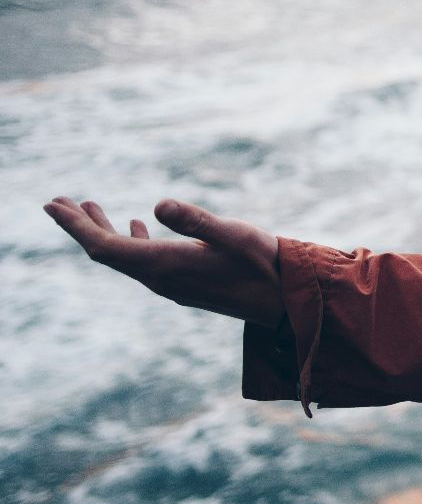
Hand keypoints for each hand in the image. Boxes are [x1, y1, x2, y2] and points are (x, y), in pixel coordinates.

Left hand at [41, 197, 282, 324]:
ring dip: (103, 232)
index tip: (52, 204)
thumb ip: (197, 220)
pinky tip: (136, 226)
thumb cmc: (266, 264)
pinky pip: (143, 262)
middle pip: (107, 253)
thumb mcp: (235, 235)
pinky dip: (130, 240)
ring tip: (88, 206)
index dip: (76, 226)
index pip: (105, 247)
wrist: (287, 302)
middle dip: (80, 227)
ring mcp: (172, 284)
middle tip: (56, 201)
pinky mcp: (184, 283)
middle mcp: (162, 279)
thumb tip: (156, 203)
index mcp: (166, 265)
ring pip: (124, 257)